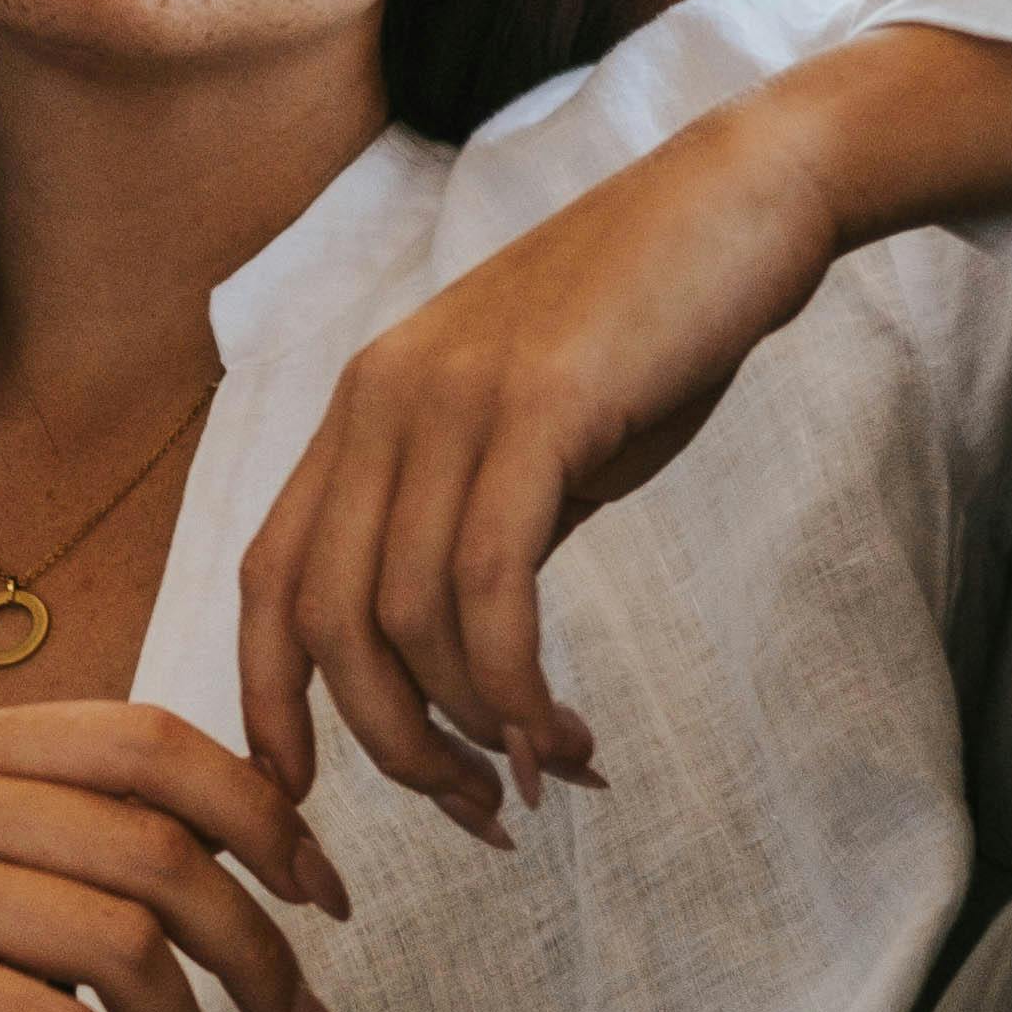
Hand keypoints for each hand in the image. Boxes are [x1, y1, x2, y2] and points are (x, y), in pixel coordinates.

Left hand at [237, 27, 1011, 837]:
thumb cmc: (645, 328)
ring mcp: (450, 400)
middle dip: (391, 749)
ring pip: (407, 621)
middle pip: (323, 625)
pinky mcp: (536, 406)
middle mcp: (378, 404)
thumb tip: (466, 665)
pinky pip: (488, 585)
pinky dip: (513, 684)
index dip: (268, 703)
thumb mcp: (533, 435)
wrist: (742, 199)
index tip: (302, 800)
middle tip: (479, 812)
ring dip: (472, 731)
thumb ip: (480, 529)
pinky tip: (563, 733)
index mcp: (362, 412)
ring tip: (548, 776)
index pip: (268, 579)